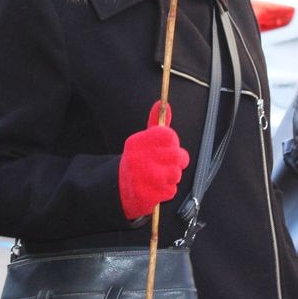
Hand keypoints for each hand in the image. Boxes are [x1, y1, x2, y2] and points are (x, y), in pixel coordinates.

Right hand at [118, 104, 188, 219]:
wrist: (118, 189)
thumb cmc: (137, 161)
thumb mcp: (143, 140)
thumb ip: (156, 123)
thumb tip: (162, 103)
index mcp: (138, 142)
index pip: (170, 136)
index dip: (172, 143)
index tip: (166, 147)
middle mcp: (140, 158)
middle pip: (179, 156)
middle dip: (176, 161)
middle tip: (165, 163)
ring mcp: (144, 178)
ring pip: (176, 174)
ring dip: (171, 176)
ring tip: (158, 176)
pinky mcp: (148, 195)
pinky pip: (171, 190)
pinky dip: (166, 191)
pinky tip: (155, 188)